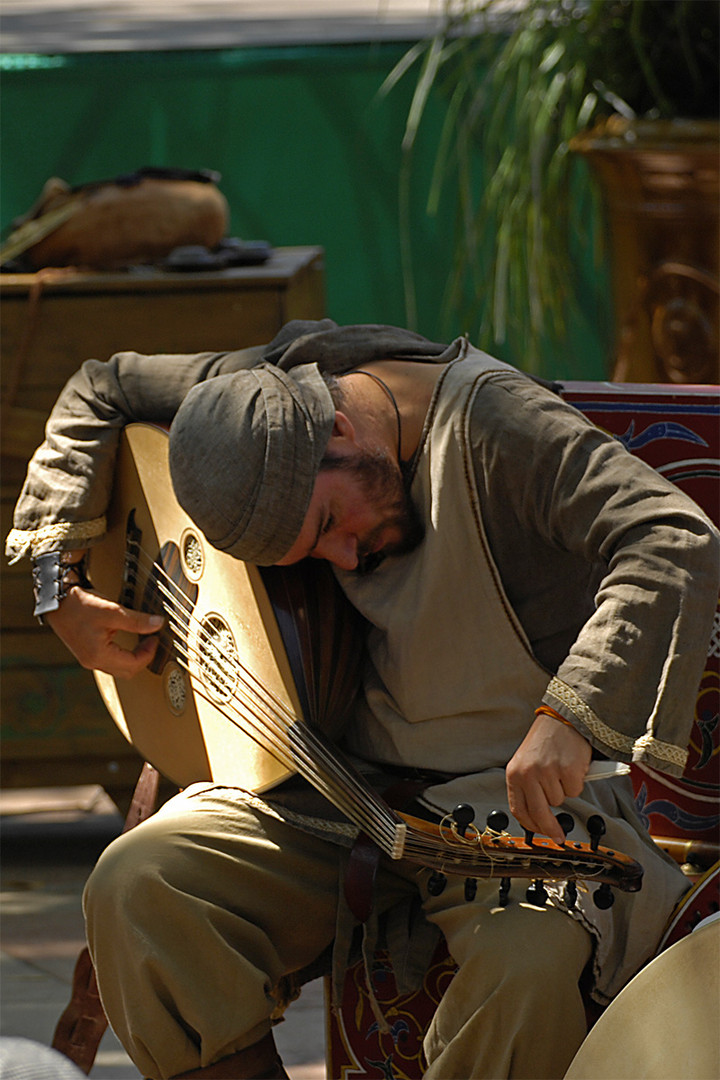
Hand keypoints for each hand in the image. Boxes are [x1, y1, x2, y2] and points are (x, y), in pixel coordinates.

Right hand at [45, 585, 163, 679]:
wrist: (56, 601)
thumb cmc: (80, 606)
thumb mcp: (112, 611)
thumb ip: (137, 620)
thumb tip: (158, 624)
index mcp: (99, 655)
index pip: (134, 664)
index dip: (149, 653)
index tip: (156, 638)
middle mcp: (93, 662)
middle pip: (127, 671)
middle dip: (143, 657)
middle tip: (151, 640)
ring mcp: (89, 659)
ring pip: (119, 668)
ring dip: (134, 657)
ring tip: (142, 639)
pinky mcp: (87, 653)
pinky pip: (110, 661)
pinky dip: (123, 655)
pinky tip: (128, 640)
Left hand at [506, 712, 591, 842]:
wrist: (563, 719)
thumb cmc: (546, 741)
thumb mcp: (527, 763)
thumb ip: (528, 787)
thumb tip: (539, 818)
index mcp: (514, 773)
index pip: (519, 809)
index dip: (531, 826)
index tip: (541, 834)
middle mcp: (528, 774)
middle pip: (539, 814)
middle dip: (550, 829)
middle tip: (559, 837)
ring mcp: (548, 772)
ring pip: (560, 800)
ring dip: (564, 790)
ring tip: (561, 769)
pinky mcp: (567, 771)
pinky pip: (575, 790)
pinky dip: (577, 782)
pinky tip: (572, 766)